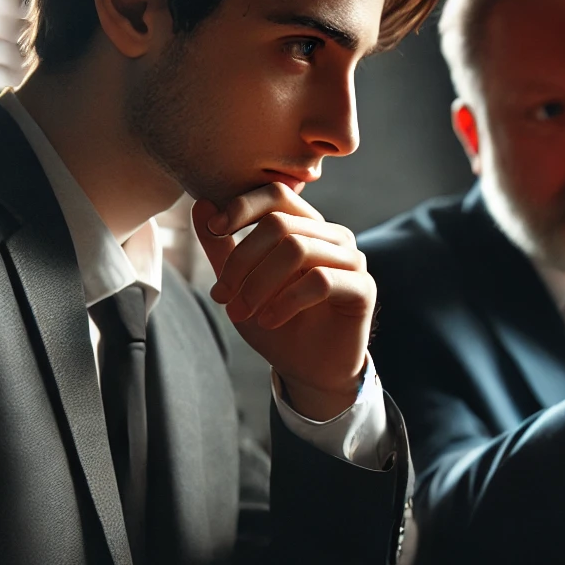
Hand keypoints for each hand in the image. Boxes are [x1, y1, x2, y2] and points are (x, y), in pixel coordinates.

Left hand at [193, 185, 372, 419]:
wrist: (309, 370)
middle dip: (242, 260)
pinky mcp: (363, 288)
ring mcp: (352, 260)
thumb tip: (202, 205)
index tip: (216, 229)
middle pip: (280, 224)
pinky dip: (287, 301)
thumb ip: (222, 246)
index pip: (278, 195)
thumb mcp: (240, 284)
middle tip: (222, 295)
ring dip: (259, 283)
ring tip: (241, 312)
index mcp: (306, 227)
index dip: (244, 206)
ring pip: (297, 249)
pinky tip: (270, 321)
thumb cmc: (277, 322)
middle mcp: (332, 236)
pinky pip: (320, 280)